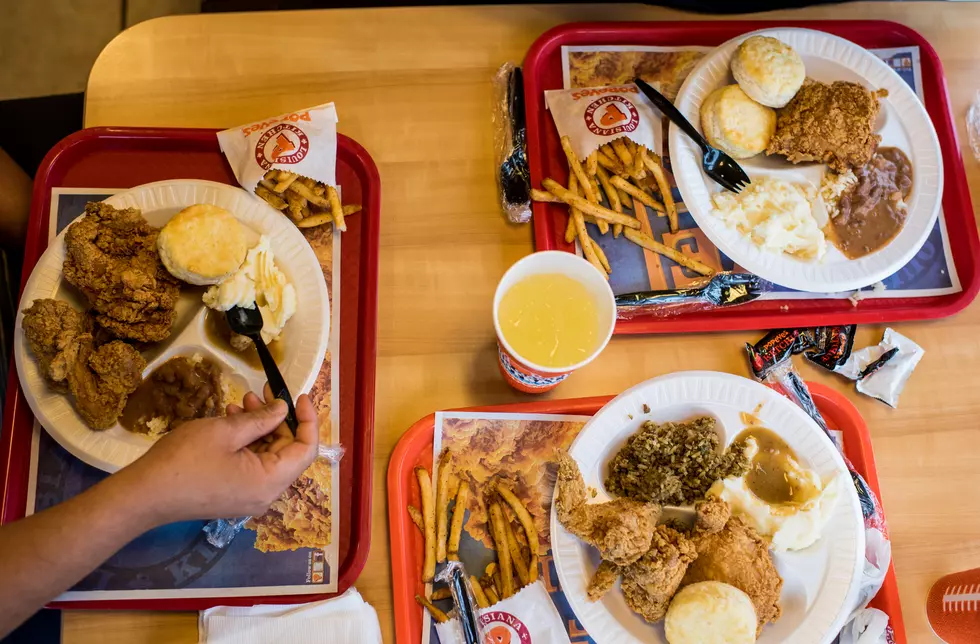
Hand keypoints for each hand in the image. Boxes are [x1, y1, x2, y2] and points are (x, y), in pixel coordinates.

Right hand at [120, 389, 318, 525]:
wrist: (144, 494)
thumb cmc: (185, 459)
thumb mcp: (227, 431)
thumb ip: (261, 419)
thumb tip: (283, 409)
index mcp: (271, 482)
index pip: (306, 450)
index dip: (308, 420)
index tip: (298, 396)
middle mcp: (266, 494)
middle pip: (288, 452)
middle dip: (278, 419)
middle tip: (259, 393)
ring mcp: (249, 497)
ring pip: (268, 456)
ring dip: (260, 427)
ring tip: (242, 402)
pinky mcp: (234, 494)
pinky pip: (252, 465)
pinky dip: (247, 442)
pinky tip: (232, 420)